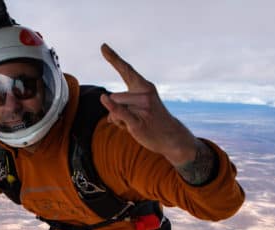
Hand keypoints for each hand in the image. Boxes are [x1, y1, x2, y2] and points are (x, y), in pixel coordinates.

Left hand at [99, 44, 196, 166]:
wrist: (171, 137)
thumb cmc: (152, 120)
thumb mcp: (140, 107)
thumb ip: (121, 103)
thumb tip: (106, 107)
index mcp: (144, 86)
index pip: (125, 70)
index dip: (113, 58)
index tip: (103, 47)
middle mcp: (144, 93)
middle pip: (114, 96)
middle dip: (117, 110)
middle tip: (136, 118)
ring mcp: (142, 107)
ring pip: (114, 108)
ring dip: (118, 120)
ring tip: (136, 124)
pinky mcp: (138, 121)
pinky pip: (120, 112)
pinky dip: (111, 107)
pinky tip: (103, 99)